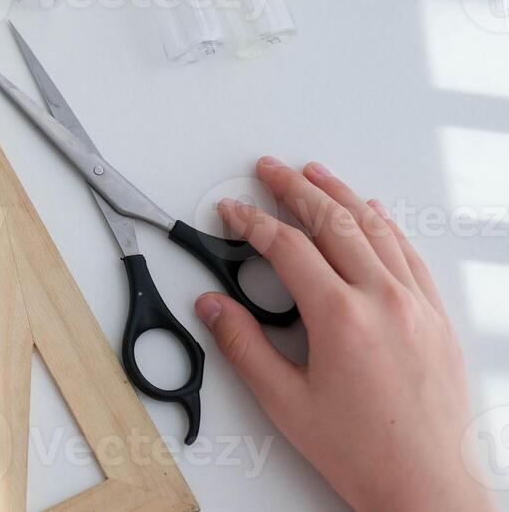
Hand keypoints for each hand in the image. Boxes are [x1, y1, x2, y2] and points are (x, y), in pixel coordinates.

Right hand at [193, 157, 490, 511]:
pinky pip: (410, 254)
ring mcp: (416, 306)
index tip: (232, 213)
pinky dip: (386, 225)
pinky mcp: (436, 318)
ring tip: (315, 174)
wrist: (427, 486)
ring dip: (340, 195)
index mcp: (341, 318)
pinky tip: (372, 213)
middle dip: (295, 189)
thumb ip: (243, 346)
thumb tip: (214, 307)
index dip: (252, 222)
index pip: (287, 247)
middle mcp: (384, 301)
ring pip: (376, 229)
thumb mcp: (285, 402)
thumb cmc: (365, 453)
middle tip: (269, 170)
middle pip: (333, 222)